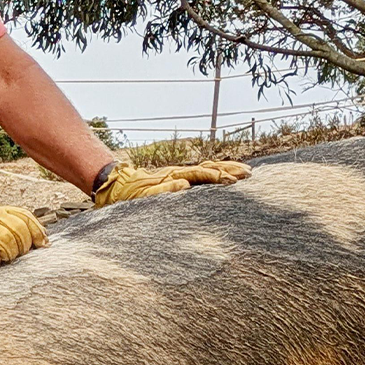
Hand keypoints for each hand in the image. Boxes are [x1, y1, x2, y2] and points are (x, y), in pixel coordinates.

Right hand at [0, 203, 48, 268]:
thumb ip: (8, 227)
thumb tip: (40, 243)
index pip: (24, 216)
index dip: (37, 231)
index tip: (42, 245)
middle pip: (19, 230)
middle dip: (23, 246)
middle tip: (16, 257)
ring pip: (7, 240)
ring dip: (9, 254)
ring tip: (3, 260)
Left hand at [93, 160, 251, 207]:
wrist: (115, 183)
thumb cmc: (128, 193)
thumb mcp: (142, 196)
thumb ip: (163, 191)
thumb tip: (185, 186)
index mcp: (174, 177)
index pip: (202, 175)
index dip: (219, 177)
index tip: (234, 181)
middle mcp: (179, 173)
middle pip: (209, 168)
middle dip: (230, 170)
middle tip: (249, 174)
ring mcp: (179, 175)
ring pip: (207, 169)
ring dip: (226, 169)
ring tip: (245, 172)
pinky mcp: (177, 179)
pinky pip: (201, 175)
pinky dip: (216, 173)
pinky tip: (226, 178)